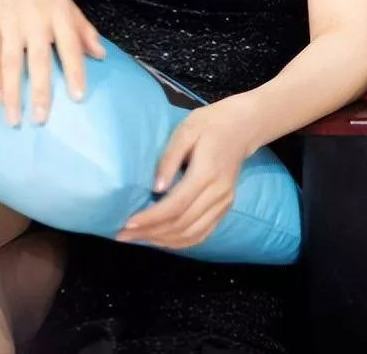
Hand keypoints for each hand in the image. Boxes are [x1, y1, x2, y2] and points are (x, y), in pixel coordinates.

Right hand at [0, 0, 104, 127]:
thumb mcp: (66, 6)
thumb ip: (84, 31)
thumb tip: (101, 55)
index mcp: (58, 13)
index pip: (70, 45)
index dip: (75, 70)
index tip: (78, 97)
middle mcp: (34, 18)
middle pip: (38, 58)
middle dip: (40, 89)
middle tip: (41, 119)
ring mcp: (9, 21)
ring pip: (11, 61)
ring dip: (12, 91)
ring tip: (14, 119)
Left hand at [118, 95, 259, 250]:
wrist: (242, 126)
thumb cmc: (210, 124)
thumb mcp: (186, 131)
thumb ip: (170, 158)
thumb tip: (156, 188)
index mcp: (207, 173)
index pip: (176, 205)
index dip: (151, 218)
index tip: (127, 223)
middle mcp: (218, 194)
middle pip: (182, 224)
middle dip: (150, 233)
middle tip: (124, 235)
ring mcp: (224, 204)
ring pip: (192, 234)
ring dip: (163, 241)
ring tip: (138, 238)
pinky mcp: (225, 208)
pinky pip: (202, 233)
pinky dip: (180, 242)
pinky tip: (161, 239)